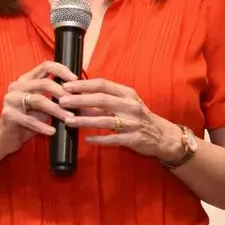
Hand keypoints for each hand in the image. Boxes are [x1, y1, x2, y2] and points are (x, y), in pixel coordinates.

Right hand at [0, 61, 77, 157]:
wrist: (7, 138)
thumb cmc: (29, 121)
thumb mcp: (44, 107)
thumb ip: (56, 99)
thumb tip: (83, 97)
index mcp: (26, 80)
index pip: (45, 66)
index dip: (62, 70)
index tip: (75, 80)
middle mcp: (17, 86)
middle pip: (44, 83)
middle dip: (62, 93)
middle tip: (75, 104)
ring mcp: (11, 100)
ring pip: (39, 100)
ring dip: (57, 110)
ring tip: (68, 119)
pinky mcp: (8, 114)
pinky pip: (29, 119)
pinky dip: (43, 126)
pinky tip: (53, 131)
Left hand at [58, 78, 181, 159]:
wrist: (162, 135)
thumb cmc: (138, 116)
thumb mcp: (125, 103)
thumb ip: (105, 99)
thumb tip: (78, 95)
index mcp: (127, 94)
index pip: (103, 85)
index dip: (84, 84)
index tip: (67, 85)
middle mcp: (130, 106)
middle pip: (101, 100)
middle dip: (80, 100)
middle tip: (62, 101)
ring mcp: (132, 123)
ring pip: (104, 120)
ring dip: (84, 120)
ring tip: (68, 120)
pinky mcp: (133, 139)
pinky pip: (112, 139)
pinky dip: (99, 140)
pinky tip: (86, 139)